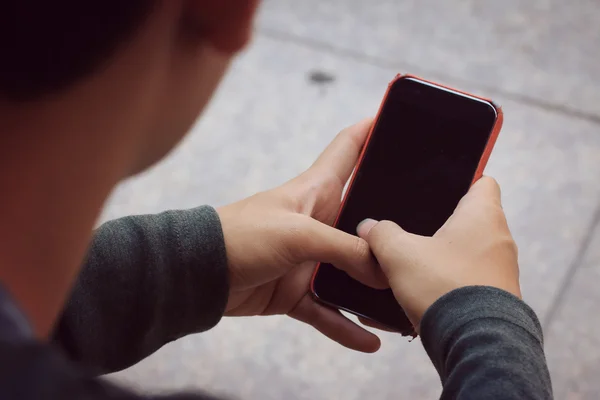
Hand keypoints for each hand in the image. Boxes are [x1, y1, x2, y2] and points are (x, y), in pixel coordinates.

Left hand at [217, 119, 386, 352]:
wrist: (200, 274)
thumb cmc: (243, 235)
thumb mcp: (298, 234)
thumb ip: (343, 249)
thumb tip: (382, 271)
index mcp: (317, 191)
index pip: (349, 148)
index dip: (371, 130)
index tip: (400, 117)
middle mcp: (319, 222)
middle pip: (365, 218)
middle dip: (392, 225)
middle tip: (431, 231)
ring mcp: (309, 258)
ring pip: (352, 273)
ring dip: (374, 288)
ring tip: (406, 300)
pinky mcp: (298, 290)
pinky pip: (328, 310)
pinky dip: (346, 325)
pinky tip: (370, 341)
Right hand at [357, 177, 519, 332]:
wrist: (475, 344)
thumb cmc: (443, 288)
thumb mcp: (399, 254)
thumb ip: (381, 234)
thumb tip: (369, 227)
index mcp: (484, 215)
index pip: (483, 182)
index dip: (461, 180)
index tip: (438, 189)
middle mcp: (500, 240)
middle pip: (471, 220)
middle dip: (442, 225)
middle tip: (413, 229)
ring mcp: (501, 271)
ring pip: (468, 253)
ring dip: (444, 258)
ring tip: (413, 265)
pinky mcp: (496, 298)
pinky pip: (468, 282)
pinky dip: (449, 284)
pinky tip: (422, 294)